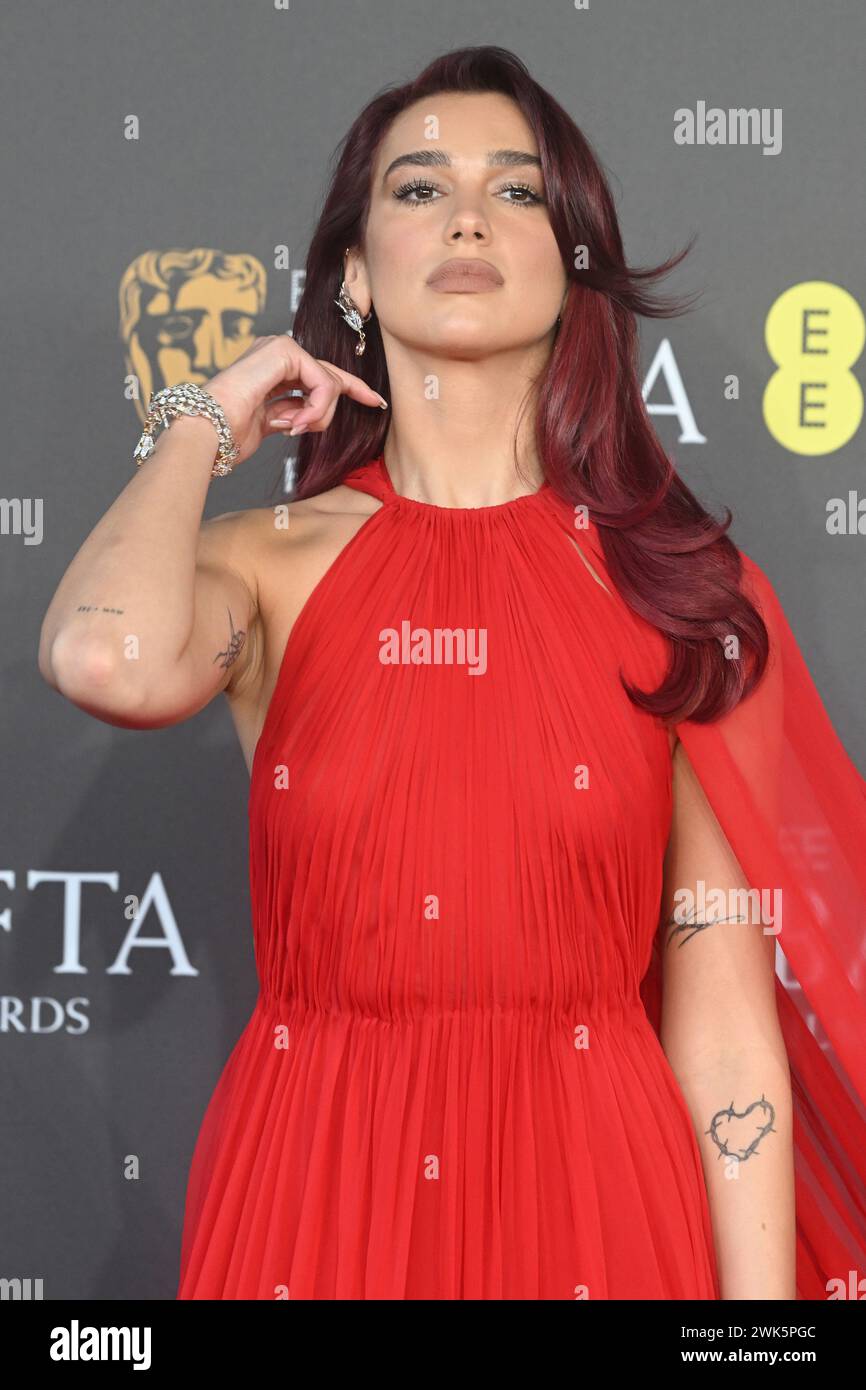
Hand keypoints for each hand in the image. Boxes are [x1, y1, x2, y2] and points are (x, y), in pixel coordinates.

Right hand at [202, 335, 387, 467]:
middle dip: (354, 391)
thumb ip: (290, 414)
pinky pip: (323, 383)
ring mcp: (278, 348)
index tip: (374, 401)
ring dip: (321, 414)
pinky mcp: (284, 351)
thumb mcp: (268, 424)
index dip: (347, 388)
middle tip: (376, 403)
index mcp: (269, 367)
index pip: (317, 375)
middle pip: (328, 374)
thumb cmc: (227, 434)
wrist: (207, 433)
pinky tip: (298, 423)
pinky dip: (318, 407)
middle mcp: (274, 352)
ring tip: (297, 430)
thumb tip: (308, 417)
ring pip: (328, 381)